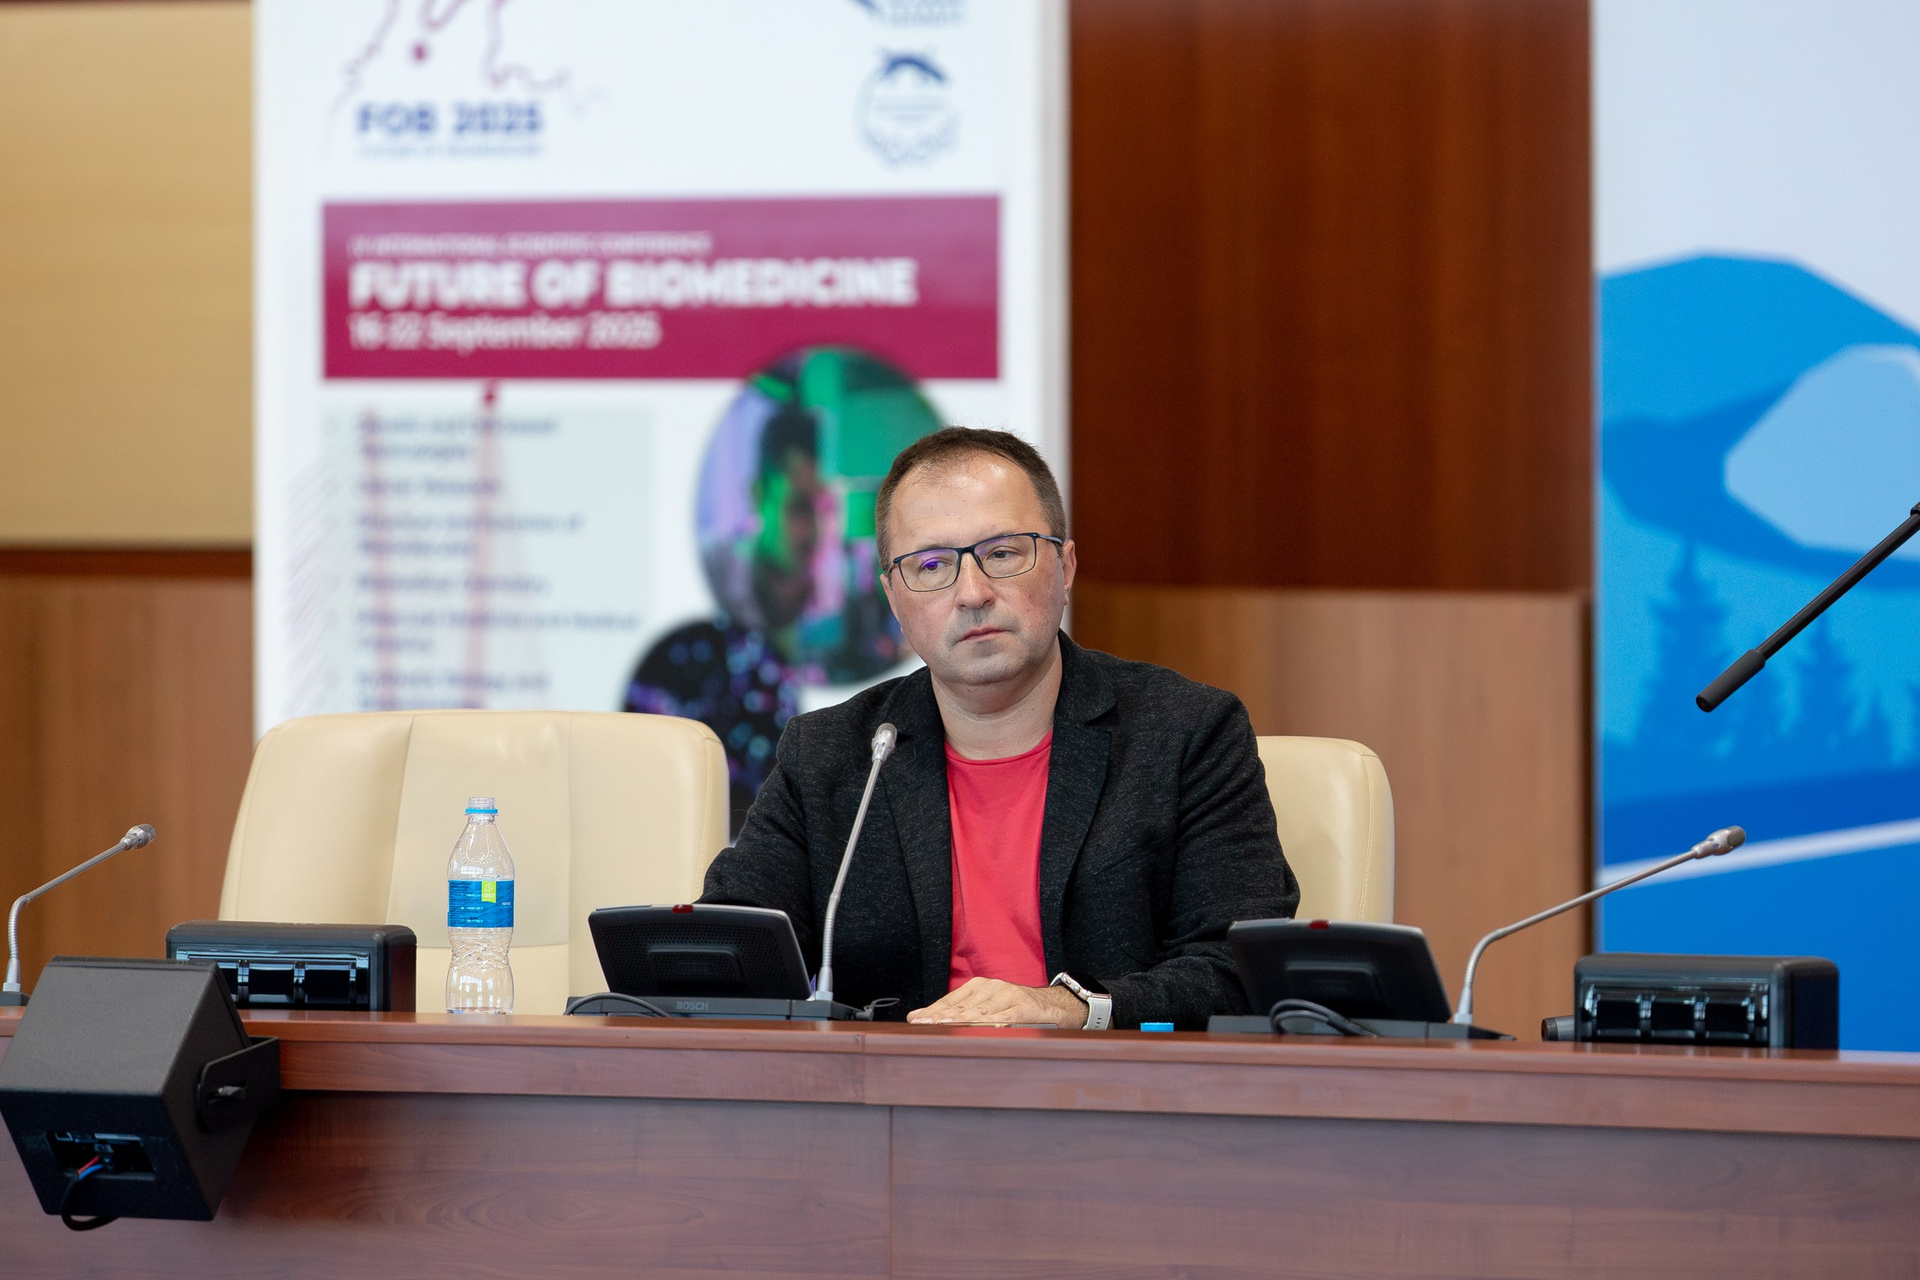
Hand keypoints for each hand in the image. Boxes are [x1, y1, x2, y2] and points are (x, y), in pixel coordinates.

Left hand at [906, 976, 1087, 1027]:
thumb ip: (966, 1014)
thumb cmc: (1017, 1010)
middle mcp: (992, 988)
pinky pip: (1002, 1019)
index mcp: (981, 986)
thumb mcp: (991, 1007)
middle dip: (940, 1016)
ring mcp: (1008, 997)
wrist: (1055, 1005)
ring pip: (979, 1012)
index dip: (933, 1010)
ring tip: (941, 1027)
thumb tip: (930, 1021)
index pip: (952, 1000)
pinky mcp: (1022, 1009)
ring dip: (958, 1021)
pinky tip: (974, 1030)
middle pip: (961, 1005)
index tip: (916, 1019)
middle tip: (921, 1024)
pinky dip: (987, 1025)